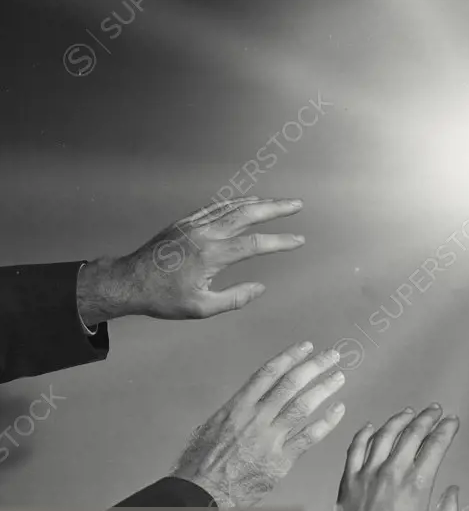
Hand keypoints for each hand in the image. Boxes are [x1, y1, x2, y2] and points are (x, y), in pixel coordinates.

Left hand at [77, 196, 305, 323]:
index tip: (299, 240)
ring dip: (258, 202)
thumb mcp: (201, 308)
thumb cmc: (162, 298)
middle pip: (247, 214)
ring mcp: (193, 225)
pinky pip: (216, 207)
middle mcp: (204, 234)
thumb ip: (235, 298)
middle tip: (297, 204)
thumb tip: (260, 287)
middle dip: (276, 208)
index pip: (255, 245)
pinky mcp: (185, 222)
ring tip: (279, 202)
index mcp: (211, 256)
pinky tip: (247, 202)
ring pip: (232, 206)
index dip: (281, 242)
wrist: (128, 281)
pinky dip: (236, 202)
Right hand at [172, 342, 345, 510]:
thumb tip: (245, 401)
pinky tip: (338, 410)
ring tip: (339, 377)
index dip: (290, 357)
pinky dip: (326, 422)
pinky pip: (309, 437)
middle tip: (332, 356)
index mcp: (237, 407)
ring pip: (303, 406)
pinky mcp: (280, 461)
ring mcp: (269, 439)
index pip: (268, 373)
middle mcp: (255, 418)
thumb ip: (233, 412)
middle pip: (290, 384)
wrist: (199, 493)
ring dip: (324, 388)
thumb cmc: (199, 464)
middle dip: (314, 366)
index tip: (306, 346)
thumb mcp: (209, 427)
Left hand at [288, 405, 460, 510]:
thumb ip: (449, 510)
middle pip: (412, 432)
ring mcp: (369, 472)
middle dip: (427, 417)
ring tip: (408, 412)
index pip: (436, 445)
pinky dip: (364, 433)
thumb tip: (454, 489)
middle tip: (435, 410)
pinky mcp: (350, 478)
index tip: (452, 421)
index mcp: (417, 484)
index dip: (447, 429)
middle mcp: (393, 472)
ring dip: (399, 419)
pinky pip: (356, 447)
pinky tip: (370, 426)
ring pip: (384, 434)